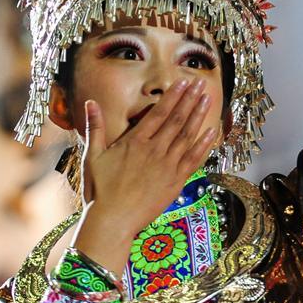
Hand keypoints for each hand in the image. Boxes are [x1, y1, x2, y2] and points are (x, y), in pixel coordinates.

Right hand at [72, 79, 217, 272]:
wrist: (113, 220)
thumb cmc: (100, 190)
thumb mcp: (93, 156)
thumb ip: (95, 128)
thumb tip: (90, 102)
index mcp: (135, 142)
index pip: (159, 113)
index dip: (173, 96)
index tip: (184, 82)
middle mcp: (154, 151)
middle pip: (177, 120)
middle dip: (190, 99)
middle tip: (201, 83)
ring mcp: (167, 166)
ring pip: (187, 136)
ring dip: (199, 116)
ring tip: (208, 99)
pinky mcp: (175, 182)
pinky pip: (193, 160)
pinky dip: (204, 145)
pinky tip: (212, 132)